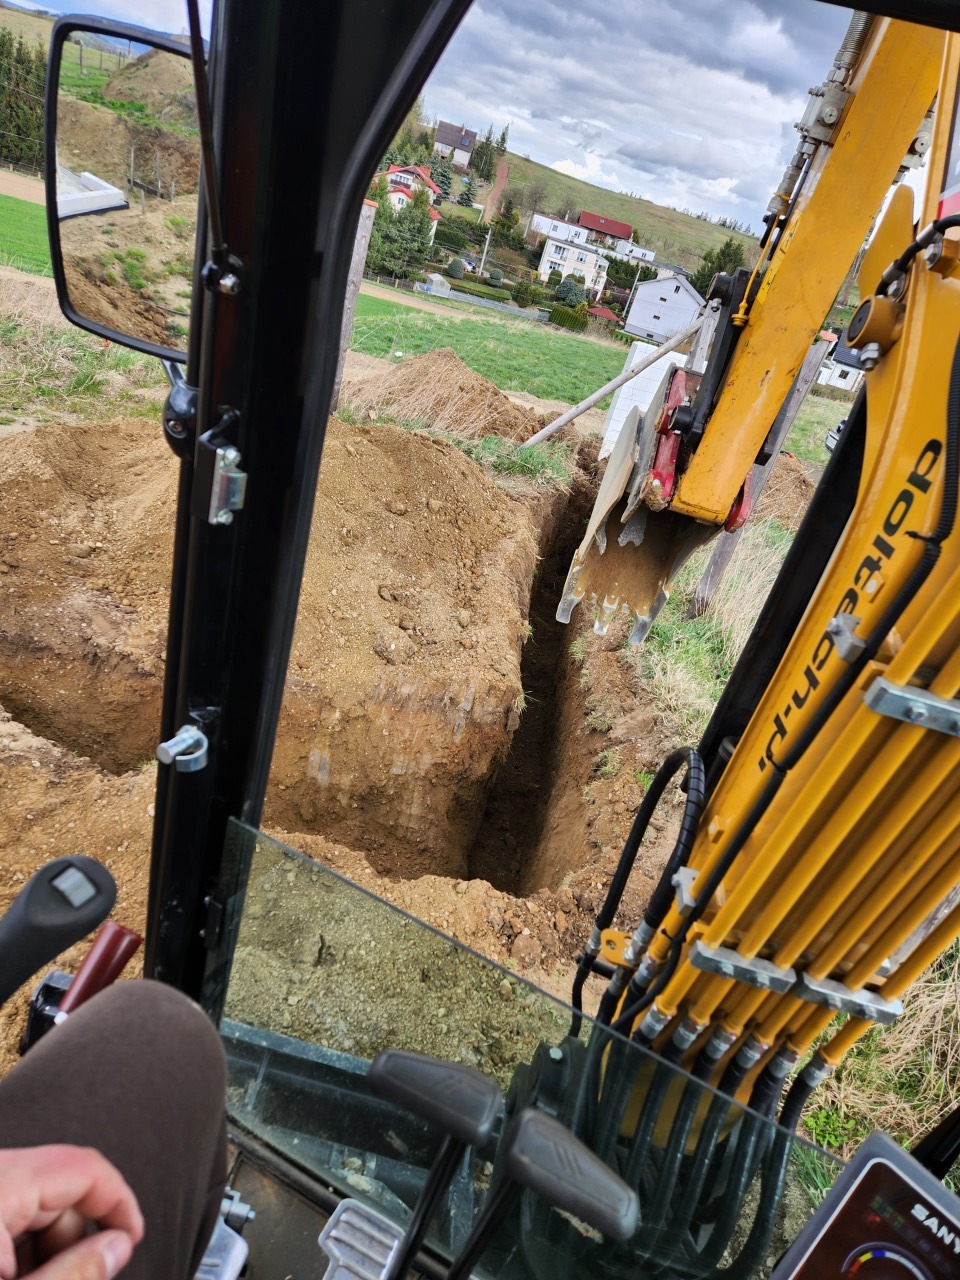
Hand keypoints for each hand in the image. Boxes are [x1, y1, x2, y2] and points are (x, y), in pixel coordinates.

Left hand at [0, 1146, 143, 1278]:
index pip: (83, 1168)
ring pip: (33, 1198)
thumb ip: (73, 1272)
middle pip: (60, 1186)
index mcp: (0, 1185)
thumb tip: (115, 1247)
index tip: (131, 1234)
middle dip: (77, 1233)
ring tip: (38, 1277)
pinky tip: (13, 1272)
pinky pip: (8, 1207)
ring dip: (47, 1242)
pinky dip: (18, 1241)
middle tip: (80, 1272)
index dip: (119, 1201)